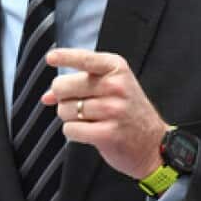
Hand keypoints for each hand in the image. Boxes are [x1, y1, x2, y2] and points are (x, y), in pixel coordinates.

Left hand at [41, 49, 167, 179]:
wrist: (154, 143)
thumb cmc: (128, 112)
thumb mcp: (112, 87)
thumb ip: (80, 84)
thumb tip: (47, 96)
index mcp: (116, 69)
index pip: (85, 59)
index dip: (65, 57)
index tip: (51, 57)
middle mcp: (116, 86)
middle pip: (64, 87)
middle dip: (61, 98)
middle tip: (75, 104)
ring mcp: (113, 110)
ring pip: (65, 110)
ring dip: (68, 117)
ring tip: (87, 119)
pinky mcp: (108, 133)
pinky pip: (71, 129)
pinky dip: (73, 132)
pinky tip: (88, 131)